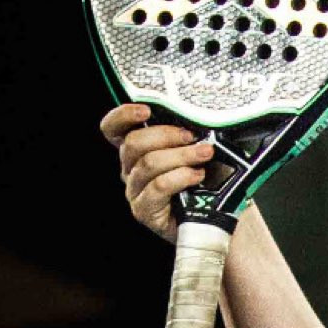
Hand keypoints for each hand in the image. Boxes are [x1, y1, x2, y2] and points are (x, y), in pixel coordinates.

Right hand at [101, 99, 218, 245]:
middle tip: (192, 136)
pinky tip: (198, 175)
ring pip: (148, 164)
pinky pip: (158, 187)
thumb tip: (199, 111)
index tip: (146, 110)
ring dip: (180, 155)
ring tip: (205, 154)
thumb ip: (188, 131)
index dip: (123, 116)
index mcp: (136, 149)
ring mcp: (135, 191)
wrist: (214, 217)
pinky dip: (181, 177)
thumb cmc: (206, 179)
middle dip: (166, 135)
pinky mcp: (144, 211)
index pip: (113, 129)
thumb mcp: (196, 149)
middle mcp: (129, 169)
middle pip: (133, 143)